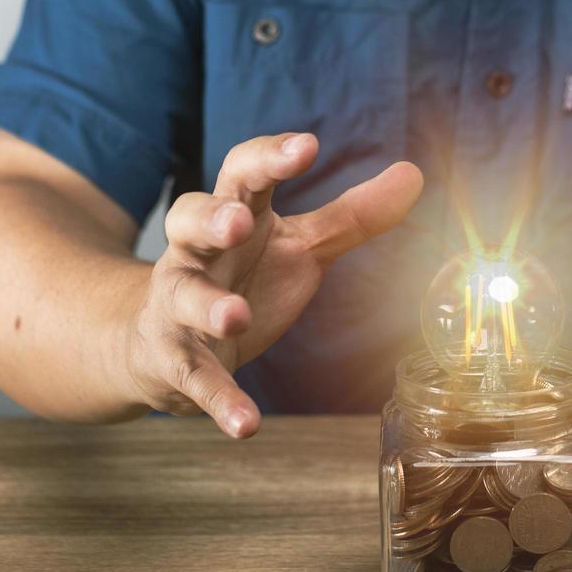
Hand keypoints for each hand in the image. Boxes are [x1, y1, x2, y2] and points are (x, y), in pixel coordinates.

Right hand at [126, 133, 422, 437]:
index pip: (243, 172)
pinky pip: (195, 379)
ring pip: (183, 296)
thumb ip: (352, 215)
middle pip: (191, 219)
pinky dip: (219, 401)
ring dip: (208, 305)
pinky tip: (246, 426)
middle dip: (213, 218)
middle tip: (241, 220)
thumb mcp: (299, 245)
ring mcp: (178, 307)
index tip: (307, 145)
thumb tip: (413, 173)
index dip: (271, 157)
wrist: (158, 340)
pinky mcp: (175, 361)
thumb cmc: (243, 278)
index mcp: (232, 214)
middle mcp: (196, 253)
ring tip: (236, 315)